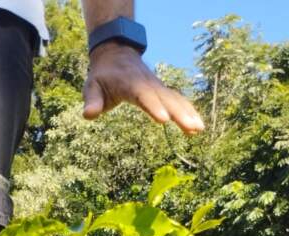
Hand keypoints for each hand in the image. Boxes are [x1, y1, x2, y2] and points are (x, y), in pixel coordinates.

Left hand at [83, 42, 203, 133]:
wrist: (116, 54)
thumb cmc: (101, 75)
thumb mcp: (92, 86)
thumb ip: (92, 100)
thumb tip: (88, 115)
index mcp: (130, 83)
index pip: (143, 95)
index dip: (153, 106)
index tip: (163, 119)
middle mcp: (147, 84)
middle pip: (165, 98)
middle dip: (179, 113)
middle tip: (191, 128)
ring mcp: (157, 86)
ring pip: (175, 99)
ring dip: (188, 113)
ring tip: (199, 129)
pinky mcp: (161, 91)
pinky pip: (177, 100)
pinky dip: (188, 111)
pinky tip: (198, 127)